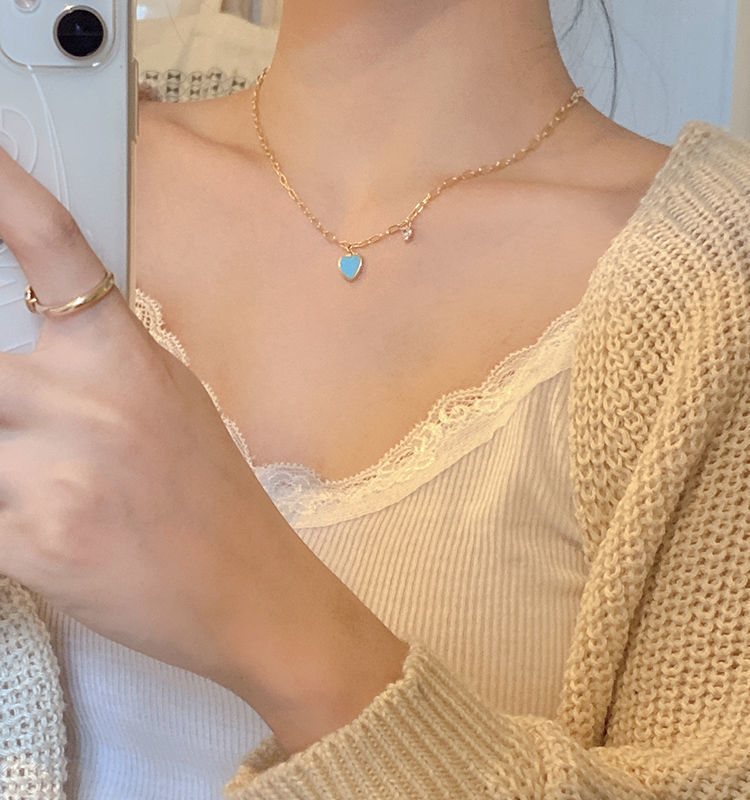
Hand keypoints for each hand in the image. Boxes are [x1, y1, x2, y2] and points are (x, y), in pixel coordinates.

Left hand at [0, 147, 406, 751]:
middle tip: (30, 421)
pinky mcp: (30, 541)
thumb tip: (34, 332)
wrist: (251, 590)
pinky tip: (27, 527)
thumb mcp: (170, 402)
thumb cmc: (212, 498)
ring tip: (39, 478)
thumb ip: (99, 361)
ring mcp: (57, 470)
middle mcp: (91, 399)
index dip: (3, 193)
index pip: (54, 247)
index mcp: (128, 356)